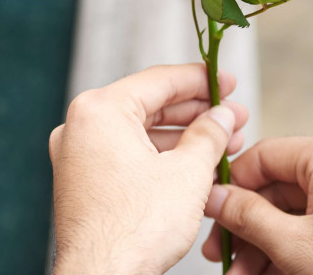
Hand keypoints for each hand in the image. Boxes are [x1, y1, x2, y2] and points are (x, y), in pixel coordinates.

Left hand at [50, 63, 247, 274]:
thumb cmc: (135, 230)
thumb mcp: (187, 173)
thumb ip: (209, 134)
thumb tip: (222, 116)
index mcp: (99, 109)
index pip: (159, 81)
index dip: (201, 80)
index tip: (228, 82)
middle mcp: (81, 126)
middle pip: (151, 105)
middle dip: (198, 113)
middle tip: (234, 115)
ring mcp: (78, 155)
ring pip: (141, 132)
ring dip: (184, 137)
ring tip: (225, 142)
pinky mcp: (83, 182)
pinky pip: (128, 155)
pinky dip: (161, 157)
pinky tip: (196, 164)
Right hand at [203, 134, 312, 274]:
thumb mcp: (293, 245)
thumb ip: (247, 217)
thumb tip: (214, 196)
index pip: (263, 155)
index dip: (231, 187)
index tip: (210, 214)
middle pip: (281, 188)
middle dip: (249, 228)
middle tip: (224, 258)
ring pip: (301, 210)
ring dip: (270, 243)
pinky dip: (299, 246)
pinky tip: (276, 273)